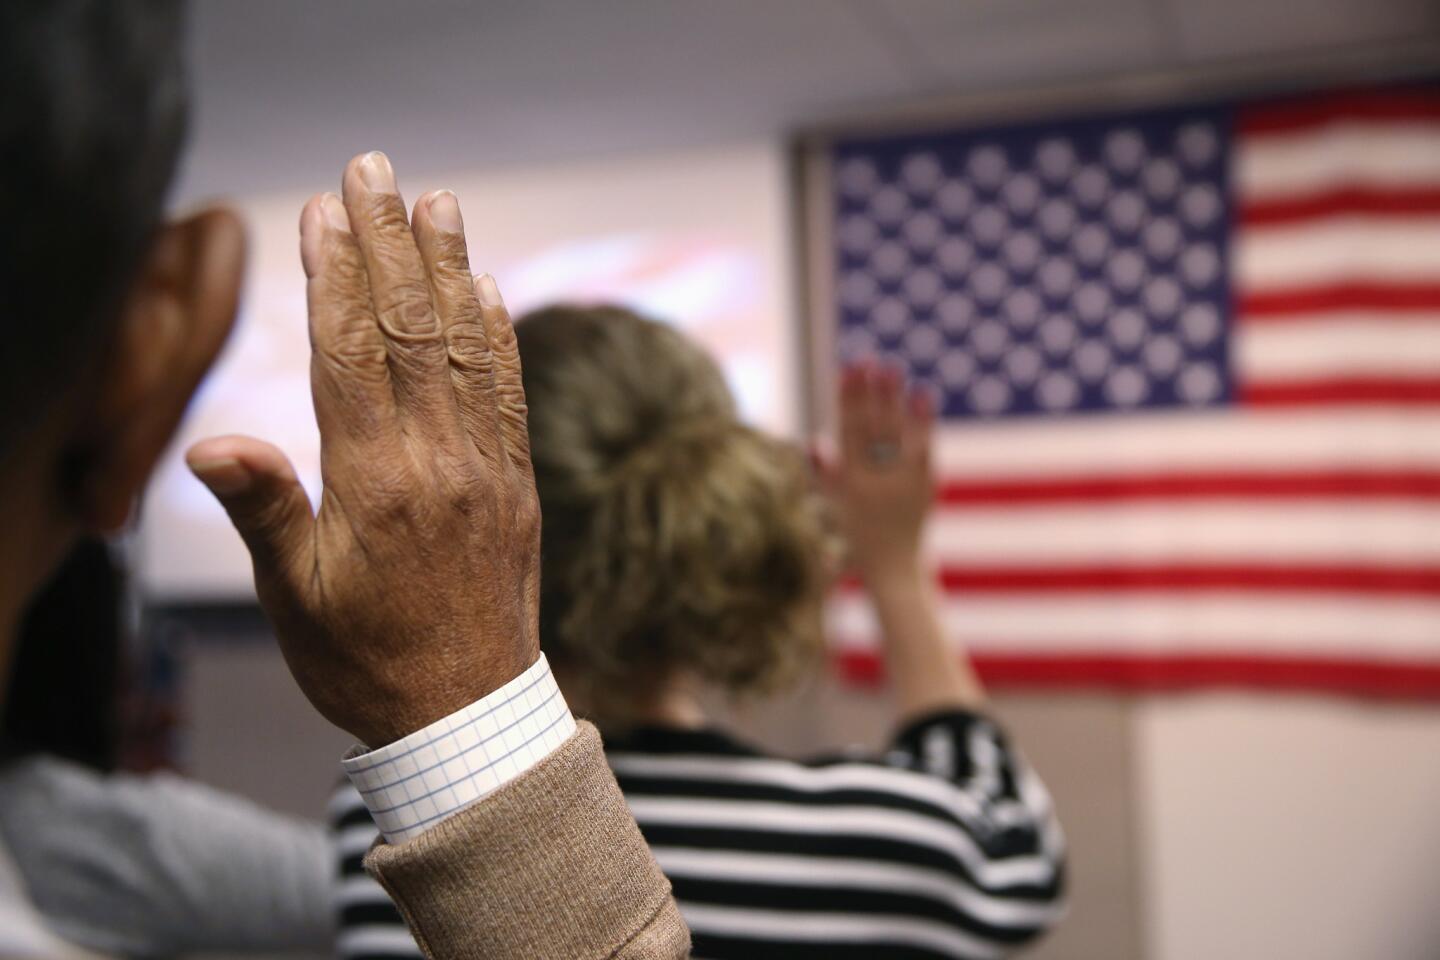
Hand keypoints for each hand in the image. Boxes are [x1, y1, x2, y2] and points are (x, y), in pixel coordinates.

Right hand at [185, 152, 539, 746]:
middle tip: (374, 166)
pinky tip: (488, 288)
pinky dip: (498, 335)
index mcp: (375, 482)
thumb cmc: (365, 662)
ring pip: (465, 348)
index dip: (334, 273)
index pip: (349, 352)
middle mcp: (439, 462)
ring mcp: (487, 470)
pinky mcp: (519, 486)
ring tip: (438, 201)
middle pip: (408, 328)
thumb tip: (212, 443)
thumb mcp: (296, 599)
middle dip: (387, 241)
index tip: (324, 207)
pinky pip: (508, 394)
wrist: (467, 717)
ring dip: (449, 268)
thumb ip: (264, 512)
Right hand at [818, 362, 934, 582]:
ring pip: (896, 433)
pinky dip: (923, 422)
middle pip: (871, 426)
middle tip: (869, 358)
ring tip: (892, 367)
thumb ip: (824, 473)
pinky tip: (923, 394)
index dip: (847, 398)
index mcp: (849, 482)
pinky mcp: (923, 487)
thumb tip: (813, 440)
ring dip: (893, 398)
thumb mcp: (834, 506)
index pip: (847, 430)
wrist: (891, 570)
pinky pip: (923, 449)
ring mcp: (901, 484)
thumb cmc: (857, 538)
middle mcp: (875, 480)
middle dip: (869, 391)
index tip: (847, 368)